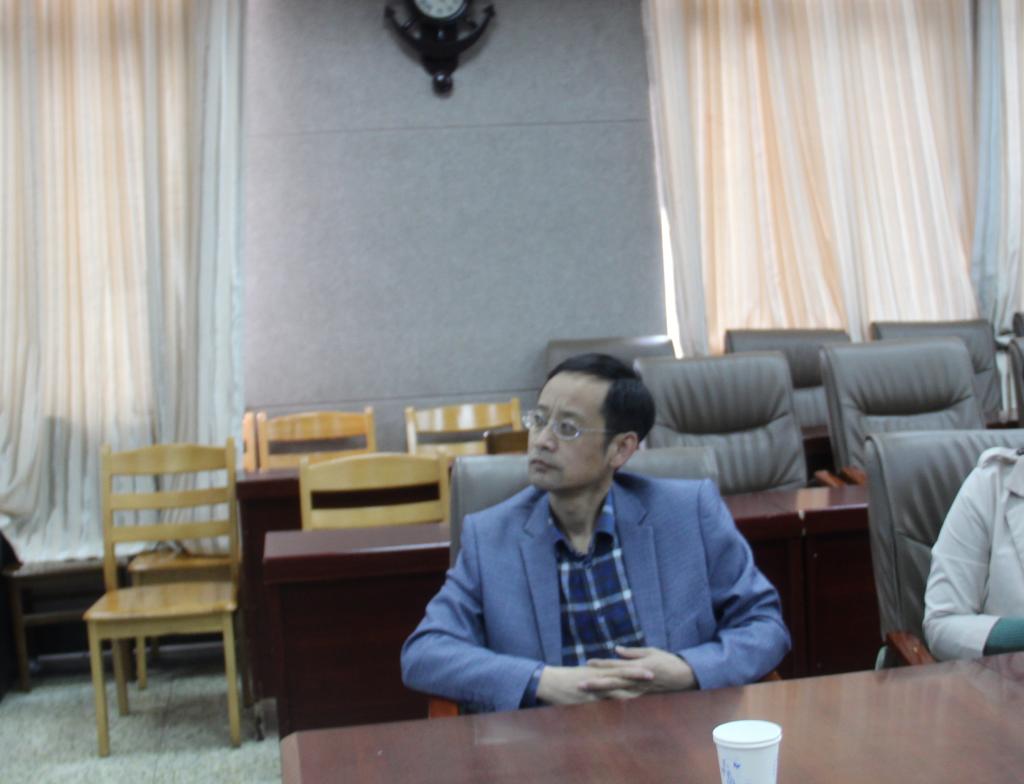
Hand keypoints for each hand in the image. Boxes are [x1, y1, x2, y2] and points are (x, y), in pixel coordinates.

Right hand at [536, 664, 652, 704]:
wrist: (548, 681)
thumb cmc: (564, 681)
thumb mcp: (583, 678)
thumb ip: (595, 681)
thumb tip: (605, 687)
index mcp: (598, 671)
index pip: (620, 670)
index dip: (635, 670)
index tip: (649, 669)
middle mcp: (598, 676)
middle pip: (622, 675)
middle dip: (638, 675)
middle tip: (654, 674)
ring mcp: (593, 685)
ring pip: (616, 684)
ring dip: (631, 686)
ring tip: (645, 687)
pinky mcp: (587, 694)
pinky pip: (603, 697)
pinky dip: (614, 698)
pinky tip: (625, 703)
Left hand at [585, 646, 696, 694]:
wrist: (685, 677)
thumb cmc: (668, 661)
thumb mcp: (650, 651)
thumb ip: (632, 652)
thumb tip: (616, 649)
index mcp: (637, 666)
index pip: (616, 664)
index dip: (602, 664)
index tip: (587, 663)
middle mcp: (636, 679)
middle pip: (613, 681)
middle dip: (596, 683)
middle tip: (580, 684)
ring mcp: (640, 690)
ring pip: (617, 693)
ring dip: (601, 693)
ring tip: (587, 693)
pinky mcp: (643, 697)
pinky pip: (626, 700)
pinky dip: (614, 702)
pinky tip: (604, 704)